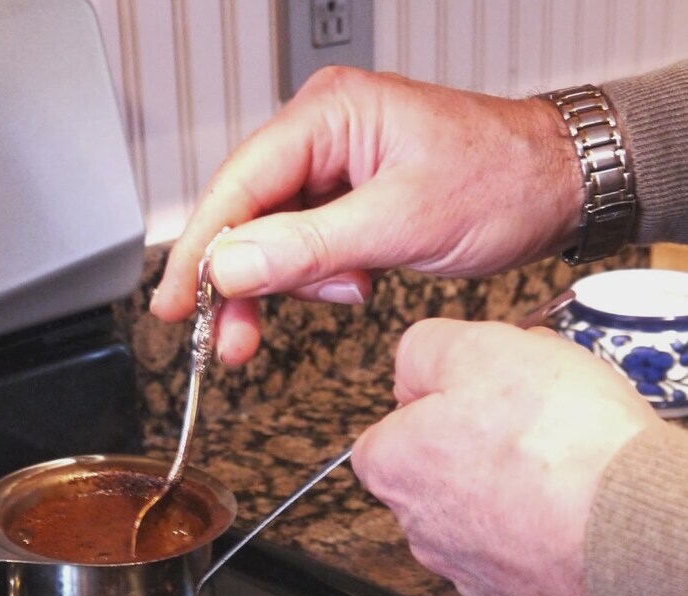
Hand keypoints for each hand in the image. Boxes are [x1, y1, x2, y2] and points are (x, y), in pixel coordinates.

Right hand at [151, 67, 581, 364]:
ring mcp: (336, 169)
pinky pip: (309, 248)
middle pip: (248, 217)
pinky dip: (321, 279)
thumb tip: (230, 266)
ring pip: (276, 240)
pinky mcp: (351, 200)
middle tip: (232, 342)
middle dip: (243, 284)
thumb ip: (308, 247)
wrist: (559, 186)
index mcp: (328, 116)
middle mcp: (323, 135)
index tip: (174, 305)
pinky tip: (356, 283)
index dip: (200, 250)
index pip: (237, 185)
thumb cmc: (500, 181)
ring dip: (297, 284)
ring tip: (352, 290)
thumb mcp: (399, 221)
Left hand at [351, 322, 658, 595]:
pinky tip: (577, 504)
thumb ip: (426, 348)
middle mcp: (420, 529)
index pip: (386, 432)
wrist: (630, 526)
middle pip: (434, 474)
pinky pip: (524, 553)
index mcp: (395, 468)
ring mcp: (470, 571)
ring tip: (561, 461)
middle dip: (473, 445)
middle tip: (526, 419)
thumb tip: (413, 361)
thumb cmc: (560, 444)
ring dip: (511, 489)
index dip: (431, 402)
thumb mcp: (480, 347)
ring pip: (480, 515)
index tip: (470, 391)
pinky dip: (544, 531)